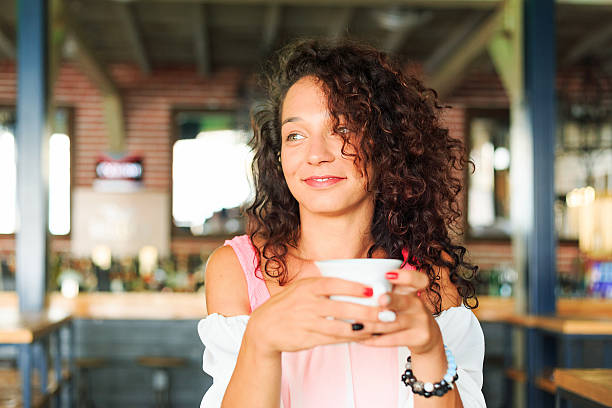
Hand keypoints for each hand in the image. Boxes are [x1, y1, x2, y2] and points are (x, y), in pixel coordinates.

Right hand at [246, 277, 385, 356]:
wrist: (264, 328)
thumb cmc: (287, 305)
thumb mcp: (300, 287)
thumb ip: (321, 283)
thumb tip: (349, 275)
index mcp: (307, 287)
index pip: (333, 284)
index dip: (353, 287)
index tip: (372, 289)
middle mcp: (308, 304)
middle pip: (343, 308)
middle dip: (367, 311)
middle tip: (386, 312)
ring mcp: (308, 323)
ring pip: (341, 327)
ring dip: (364, 328)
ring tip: (381, 327)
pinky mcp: (308, 338)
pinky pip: (334, 339)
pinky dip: (351, 338)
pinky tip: (365, 336)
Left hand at [356, 268, 443, 355]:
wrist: (426, 336)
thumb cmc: (404, 313)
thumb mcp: (399, 298)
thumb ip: (383, 291)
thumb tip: (354, 287)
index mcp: (411, 290)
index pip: (416, 279)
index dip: (405, 276)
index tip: (389, 274)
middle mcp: (418, 304)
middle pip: (403, 301)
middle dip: (391, 300)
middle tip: (380, 300)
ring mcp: (421, 321)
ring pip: (392, 324)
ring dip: (371, 325)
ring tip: (354, 325)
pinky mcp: (420, 338)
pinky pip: (393, 340)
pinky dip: (374, 340)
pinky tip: (360, 339)